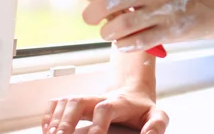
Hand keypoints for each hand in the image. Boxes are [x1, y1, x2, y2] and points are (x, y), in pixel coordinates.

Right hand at [42, 87, 168, 133]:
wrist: (133, 93)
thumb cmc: (142, 110)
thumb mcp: (156, 115)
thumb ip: (157, 125)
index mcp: (119, 103)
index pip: (105, 108)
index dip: (97, 124)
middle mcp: (100, 98)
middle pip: (78, 101)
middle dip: (66, 120)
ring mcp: (87, 100)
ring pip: (66, 101)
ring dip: (56, 120)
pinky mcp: (77, 103)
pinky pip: (58, 103)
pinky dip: (49, 116)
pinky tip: (47, 130)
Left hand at [47, 0, 213, 51]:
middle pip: (105, 4)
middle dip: (91, 17)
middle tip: (95, 21)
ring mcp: (163, 9)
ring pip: (117, 28)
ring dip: (109, 35)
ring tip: (117, 33)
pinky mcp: (171, 31)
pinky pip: (134, 43)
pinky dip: (125, 46)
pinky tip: (132, 41)